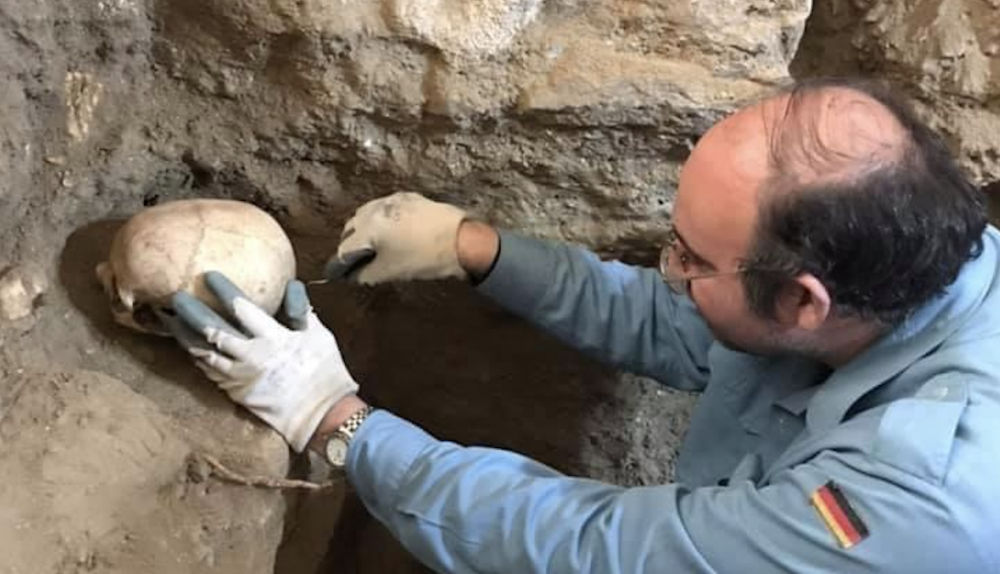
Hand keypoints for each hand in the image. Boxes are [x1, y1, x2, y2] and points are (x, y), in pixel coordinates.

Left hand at [158, 272, 358, 451]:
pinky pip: (209, 371)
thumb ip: (300, 310)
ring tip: (169, 320)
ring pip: (203, 353)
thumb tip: (290, 286)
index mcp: (274, 338)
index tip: (208, 276)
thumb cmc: (326, 372)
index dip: (223, 290)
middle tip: (175, 297)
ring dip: (184, 335)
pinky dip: (197, 356)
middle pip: (212, 330)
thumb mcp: (319, 334)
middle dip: (191, 312)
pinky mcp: (235, 392)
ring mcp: (239, 377)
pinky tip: (188, 346)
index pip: (241, 308)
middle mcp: (252, 356)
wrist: (322, 415)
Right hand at [325, 192, 468, 284]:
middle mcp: (376, 208)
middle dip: (352, 244)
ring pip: (367, 215)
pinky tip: (392, 234)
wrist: (463, 240)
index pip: (345, 247)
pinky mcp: (409, 197)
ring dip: (366, 230)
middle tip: (358, 262)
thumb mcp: (390, 272)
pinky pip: (385, 209)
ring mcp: (393, 200)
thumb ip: (365, 273)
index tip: (339, 273)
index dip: (341, 264)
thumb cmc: (426, 258)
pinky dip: (382, 221)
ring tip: (375, 247)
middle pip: (352, 227)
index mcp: (369, 227)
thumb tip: (352, 275)